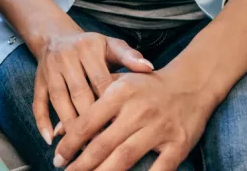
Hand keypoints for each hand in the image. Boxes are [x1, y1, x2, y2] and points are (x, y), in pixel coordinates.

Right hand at [33, 28, 153, 144]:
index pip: (100, 81)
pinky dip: (42, 122)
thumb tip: (149, 68)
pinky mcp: (38, 79)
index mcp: (87, 48)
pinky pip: (38, 102)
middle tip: (102, 147)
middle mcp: (66, 57)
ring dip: (69, 126)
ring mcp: (50, 69)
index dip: (111, 106)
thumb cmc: (92, 47)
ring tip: (81, 151)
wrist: (56, 35)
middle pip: (79, 93)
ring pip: (59, 100)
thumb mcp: (111, 46)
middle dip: (91, 122)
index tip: (122, 129)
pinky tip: (51, 140)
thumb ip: (129, 57)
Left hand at [53, 68, 213, 170]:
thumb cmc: (145, 86)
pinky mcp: (177, 145)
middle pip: (103, 144)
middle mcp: (137, 110)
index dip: (70, 142)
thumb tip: (57, 130)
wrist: (189, 85)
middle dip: (81, 163)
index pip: (89, 121)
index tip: (58, 156)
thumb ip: (89, 103)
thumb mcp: (117, 84)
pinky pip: (159, 169)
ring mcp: (158, 128)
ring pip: (125, 158)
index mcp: (120, 92)